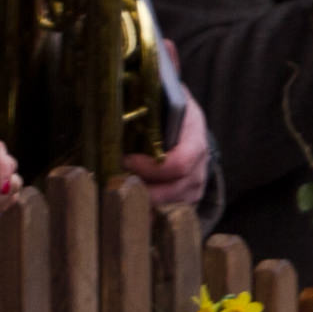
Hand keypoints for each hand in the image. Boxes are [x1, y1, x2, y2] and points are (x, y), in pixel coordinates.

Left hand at [121, 93, 212, 210]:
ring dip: (142, 204)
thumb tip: (112, 98)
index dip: (150, 167)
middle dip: (142, 191)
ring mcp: (196, 185)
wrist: (188, 125)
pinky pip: (170, 214)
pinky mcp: (187, 199)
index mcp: (195, 138)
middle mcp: (200, 165)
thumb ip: (147, 99)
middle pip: (174, 190)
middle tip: (113, 185)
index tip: (124, 160)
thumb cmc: (169, 111)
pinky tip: (126, 209)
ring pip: (171, 206)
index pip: (179, 162)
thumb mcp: (164, 99)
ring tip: (116, 197)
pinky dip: (147, 213)